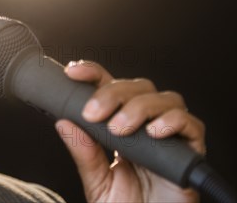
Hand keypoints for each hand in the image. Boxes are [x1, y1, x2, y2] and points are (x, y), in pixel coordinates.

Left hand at [55, 60, 205, 202]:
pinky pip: (190, 124)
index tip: (73, 72)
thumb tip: (63, 122)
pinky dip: (172, 121)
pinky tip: (154, 132)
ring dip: (138, 108)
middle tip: (93, 114)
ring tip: (119, 130)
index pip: (109, 86)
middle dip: (112, 93)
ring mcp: (170, 135)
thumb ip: (83, 154)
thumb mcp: (96, 181)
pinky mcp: (191, 151)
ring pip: (163, 98)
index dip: (93, 74)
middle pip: (136, 86)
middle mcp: (146, 124)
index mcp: (120, 124)